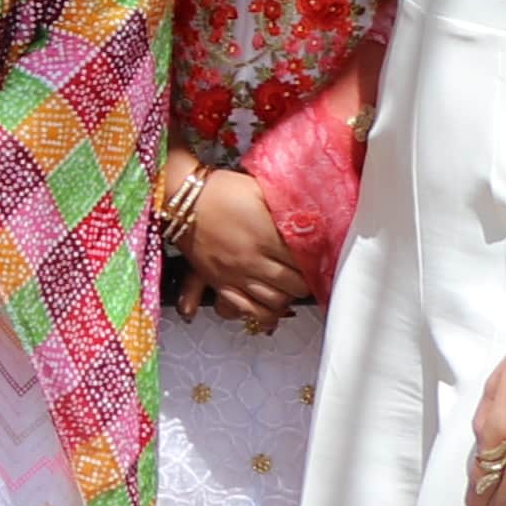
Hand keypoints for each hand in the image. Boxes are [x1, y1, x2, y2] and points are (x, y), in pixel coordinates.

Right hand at [178, 169, 302, 328]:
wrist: (182, 199)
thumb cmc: (220, 190)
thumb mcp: (260, 191)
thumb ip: (286, 207)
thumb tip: (311, 219)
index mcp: (266, 236)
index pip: (305, 261)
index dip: (318, 262)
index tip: (323, 260)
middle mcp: (252, 260)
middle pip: (293, 284)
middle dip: (306, 282)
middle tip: (311, 276)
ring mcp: (235, 274)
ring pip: (273, 300)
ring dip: (288, 298)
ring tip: (293, 290)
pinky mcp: (219, 283)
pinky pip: (245, 309)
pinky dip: (262, 315)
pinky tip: (272, 314)